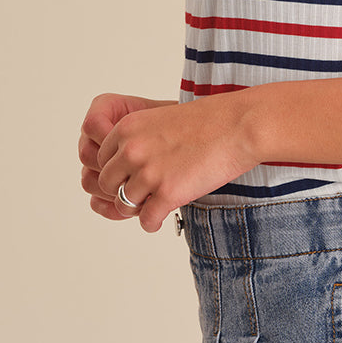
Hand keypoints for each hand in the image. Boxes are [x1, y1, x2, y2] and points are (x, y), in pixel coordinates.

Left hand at [78, 90, 256, 233]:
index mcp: (127, 128)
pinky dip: (152, 223)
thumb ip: (140, 139)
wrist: (239, 125)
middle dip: (122, 191)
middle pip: (107, 184)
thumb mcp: (162, 119)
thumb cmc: (209, 121)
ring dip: (137, 208)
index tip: (132, 176)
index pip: (102, 160)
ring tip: (153, 206)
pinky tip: (161, 218)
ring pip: (124, 204)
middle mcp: (131, 150)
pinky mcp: (168, 194)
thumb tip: (128, 167)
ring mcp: (149, 173)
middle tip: (142, 194)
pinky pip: (146, 220)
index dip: (118, 171)